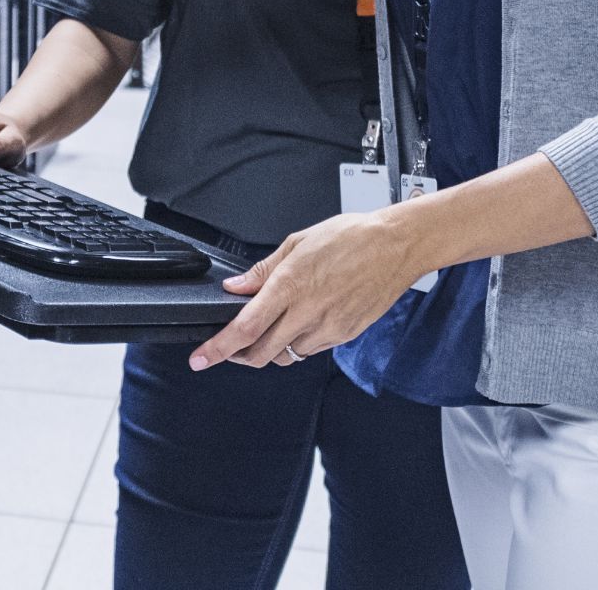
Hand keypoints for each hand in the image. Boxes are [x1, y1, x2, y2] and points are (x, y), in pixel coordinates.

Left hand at [190, 211, 432, 370]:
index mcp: (290, 285)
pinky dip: (297, 344)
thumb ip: (262, 271)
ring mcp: (328, 328)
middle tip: (230, 348)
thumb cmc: (351, 238)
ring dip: (270, 350)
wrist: (397, 246)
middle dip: (239, 356)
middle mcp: (307, 312)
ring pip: (286, 355)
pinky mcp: (345, 336)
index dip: (218, 348)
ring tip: (270, 330)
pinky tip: (300, 325)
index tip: (201, 358)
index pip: (245, 328)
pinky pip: (311, 351)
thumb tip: (236, 288)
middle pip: (261, 353)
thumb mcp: (297, 243)